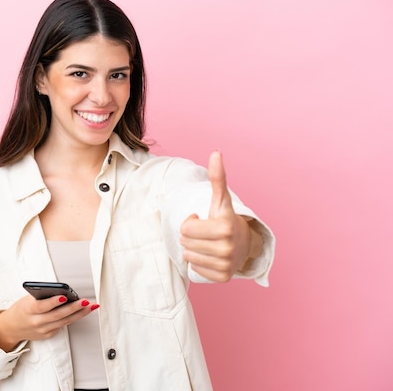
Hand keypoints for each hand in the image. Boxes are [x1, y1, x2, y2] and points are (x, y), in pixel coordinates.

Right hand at [0, 295, 98, 351]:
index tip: (65, 296)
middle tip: (85, 301)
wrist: (12, 328)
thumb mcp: (26, 300)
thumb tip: (60, 291)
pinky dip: (72, 318)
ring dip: (79, 314)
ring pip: (64, 321)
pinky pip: (62, 325)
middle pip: (58, 315)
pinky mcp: (48, 335)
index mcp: (28, 310)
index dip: (54, 301)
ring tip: (90, 306)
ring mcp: (43, 330)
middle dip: (74, 308)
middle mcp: (36, 322)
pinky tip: (82, 312)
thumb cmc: (21, 310)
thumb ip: (41, 297)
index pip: (43, 306)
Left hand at [179, 151, 251, 281]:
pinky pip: (194, 268)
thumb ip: (217, 177)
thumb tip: (215, 153)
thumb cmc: (226, 219)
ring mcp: (226, 264)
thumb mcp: (220, 200)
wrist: (245, 244)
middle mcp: (227, 247)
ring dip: (193, 249)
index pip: (185, 228)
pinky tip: (210, 256)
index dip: (190, 222)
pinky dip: (199, 262)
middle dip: (191, 236)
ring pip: (188, 256)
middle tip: (205, 233)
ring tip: (207, 244)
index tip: (203, 220)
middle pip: (185, 242)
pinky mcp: (223, 277)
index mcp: (225, 227)